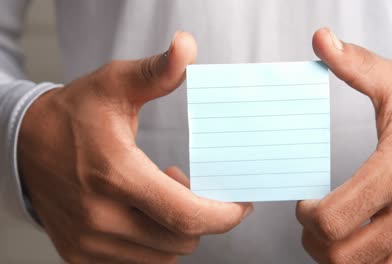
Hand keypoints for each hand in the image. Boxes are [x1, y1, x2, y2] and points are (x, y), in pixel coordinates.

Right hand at [18, 32, 251, 263]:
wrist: (23, 146)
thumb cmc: (73, 114)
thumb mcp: (115, 85)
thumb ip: (157, 71)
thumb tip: (186, 46)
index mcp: (115, 174)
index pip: (185, 215)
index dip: (223, 215)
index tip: (240, 206)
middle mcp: (100, 217)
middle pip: (181, 239)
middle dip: (199, 215)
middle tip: (186, 183)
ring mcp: (88, 241)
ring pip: (164, 255)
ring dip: (174, 228)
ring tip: (159, 193)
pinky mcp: (80, 254)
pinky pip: (139, 261)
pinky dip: (152, 241)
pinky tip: (140, 211)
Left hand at [297, 28, 391, 262]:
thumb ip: (355, 65)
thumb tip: (321, 39)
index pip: (333, 218)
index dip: (307, 217)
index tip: (305, 206)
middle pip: (344, 256)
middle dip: (317, 243)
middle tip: (313, 226)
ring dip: (343, 259)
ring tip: (337, 236)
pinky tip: (371, 244)